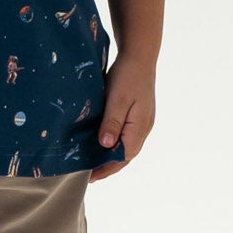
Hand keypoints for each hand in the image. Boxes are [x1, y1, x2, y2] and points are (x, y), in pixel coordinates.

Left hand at [89, 54, 155, 181]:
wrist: (139, 55)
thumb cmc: (128, 75)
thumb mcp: (117, 98)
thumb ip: (113, 122)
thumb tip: (106, 146)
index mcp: (139, 127)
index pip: (123, 157)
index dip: (107, 169)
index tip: (90, 177)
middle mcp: (143, 128)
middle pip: (126, 155)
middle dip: (108, 166)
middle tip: (89, 175)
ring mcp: (142, 121)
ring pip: (126, 146)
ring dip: (111, 156)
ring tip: (94, 163)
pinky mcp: (138, 114)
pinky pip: (126, 136)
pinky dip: (115, 144)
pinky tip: (103, 143)